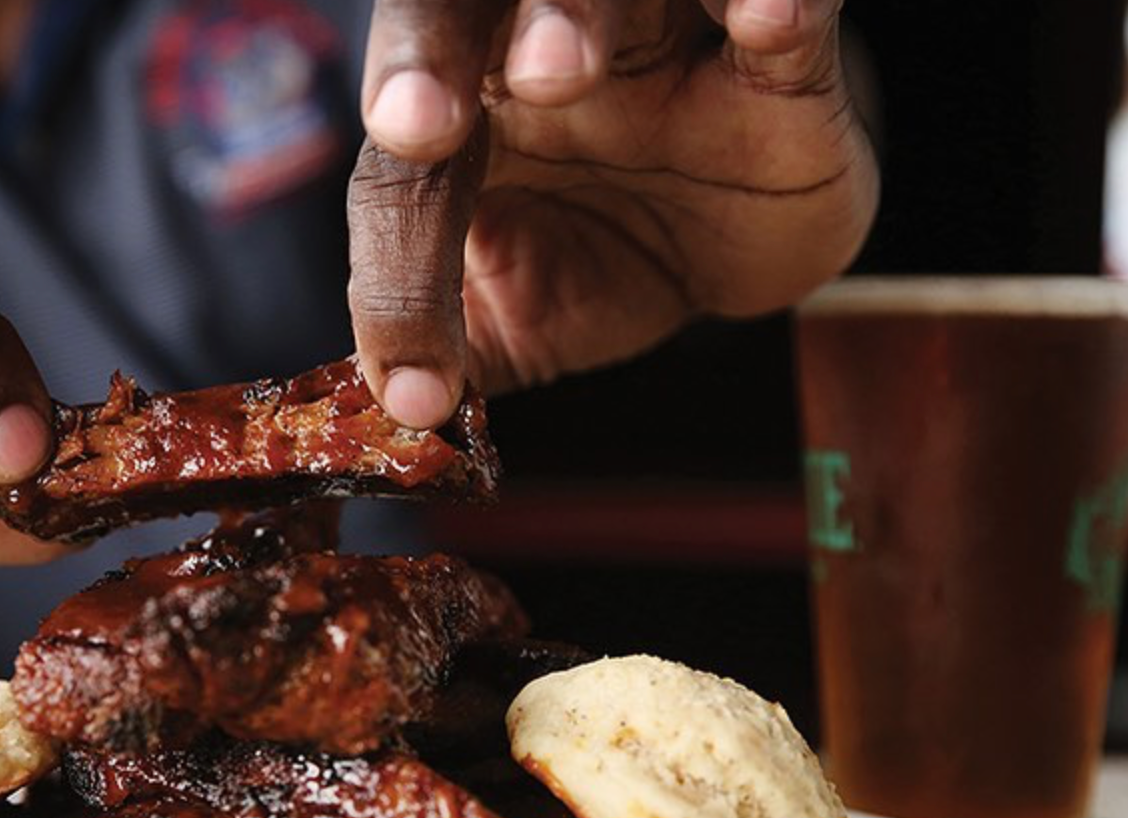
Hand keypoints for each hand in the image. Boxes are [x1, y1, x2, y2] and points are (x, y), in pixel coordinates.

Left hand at [347, 0, 879, 427]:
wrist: (735, 244)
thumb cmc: (601, 256)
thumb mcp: (517, 321)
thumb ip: (450, 352)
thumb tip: (395, 414)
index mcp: (452, 115)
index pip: (399, 176)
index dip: (398, 269)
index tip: (414, 378)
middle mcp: (527, 45)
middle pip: (449, 13)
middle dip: (420, 57)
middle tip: (414, 126)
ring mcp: (653, 31)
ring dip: (571, 16)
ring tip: (555, 74)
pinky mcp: (778, 50)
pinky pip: (784, 4)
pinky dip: (771, 0)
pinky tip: (762, 20)